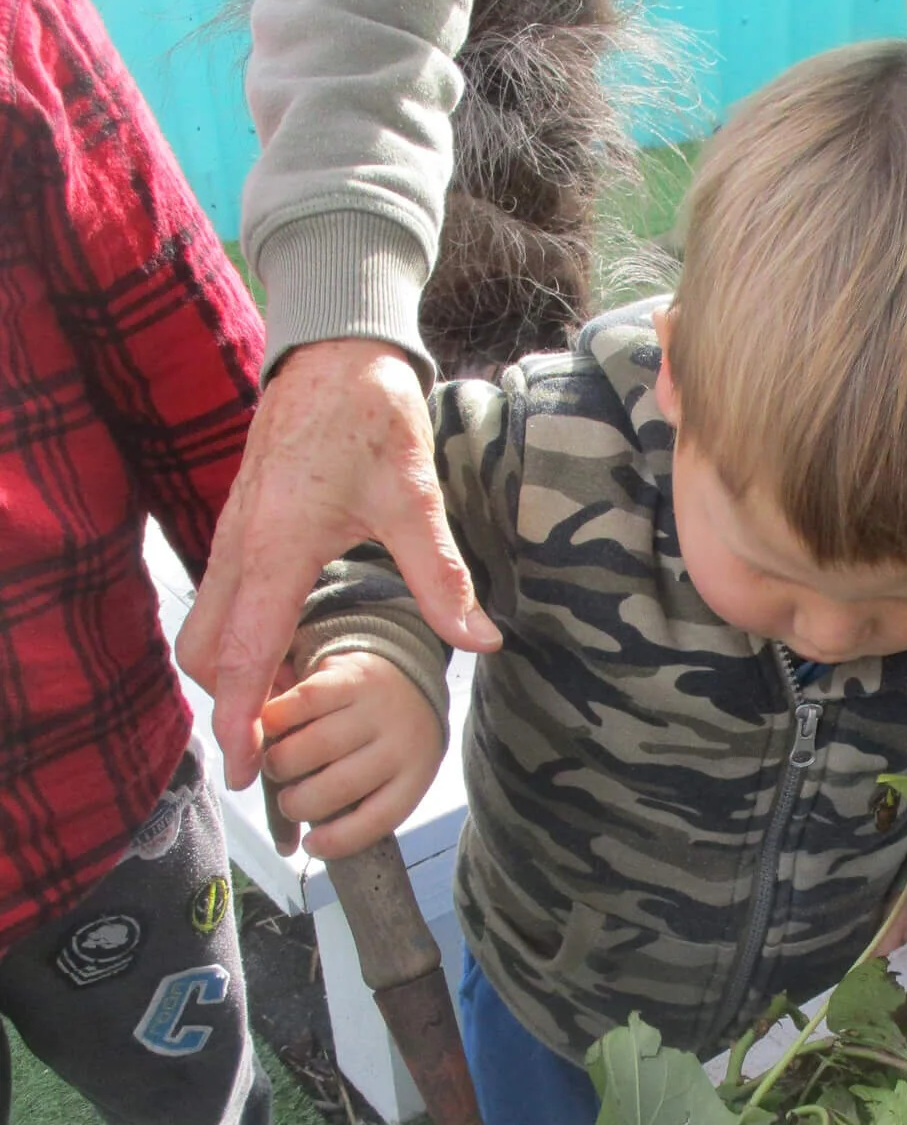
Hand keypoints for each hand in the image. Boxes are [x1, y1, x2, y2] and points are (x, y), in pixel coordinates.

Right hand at [177, 338, 499, 789]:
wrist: (334, 350)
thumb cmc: (371, 415)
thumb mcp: (415, 496)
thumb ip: (443, 576)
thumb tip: (482, 643)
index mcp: (274, 546)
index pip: (243, 656)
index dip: (241, 722)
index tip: (250, 774)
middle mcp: (238, 546)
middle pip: (207, 655)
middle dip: (231, 707)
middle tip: (279, 751)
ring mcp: (231, 536)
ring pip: (207, 630)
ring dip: (236, 675)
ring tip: (288, 712)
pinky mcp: (239, 529)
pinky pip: (222, 603)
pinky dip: (241, 642)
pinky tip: (289, 655)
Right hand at [262, 650, 444, 859]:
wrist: (405, 676)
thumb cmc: (381, 741)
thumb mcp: (381, 775)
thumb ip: (342, 808)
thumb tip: (289, 848)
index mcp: (414, 775)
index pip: (377, 819)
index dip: (338, 839)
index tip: (309, 847)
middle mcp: (401, 741)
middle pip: (337, 786)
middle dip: (298, 802)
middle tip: (286, 800)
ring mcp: (376, 706)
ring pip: (315, 747)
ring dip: (281, 763)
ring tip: (276, 765)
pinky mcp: (349, 675)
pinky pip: (302, 702)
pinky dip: (277, 719)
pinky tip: (270, 727)